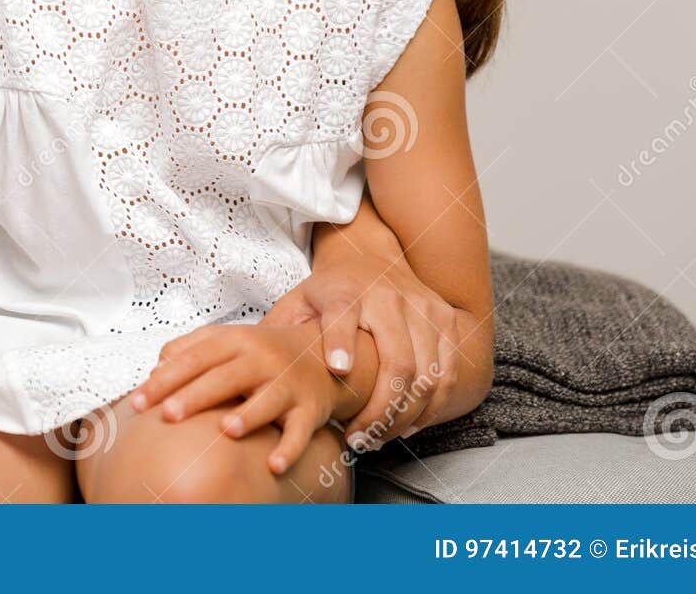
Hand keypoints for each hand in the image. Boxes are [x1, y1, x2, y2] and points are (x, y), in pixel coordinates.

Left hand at [127, 323, 339, 475]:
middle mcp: (260, 359)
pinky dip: (289, 448)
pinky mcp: (310, 409)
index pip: (193, 358)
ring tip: (225, 430)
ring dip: (248, 415)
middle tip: (168, 415)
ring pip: (266, 400)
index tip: (138, 401)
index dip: (165, 379)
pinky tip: (273, 465)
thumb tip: (154, 371)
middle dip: (195, 396)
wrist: (321, 353)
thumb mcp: (226, 339)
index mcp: (234, 341)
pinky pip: (300, 431)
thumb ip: (188, 349)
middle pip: (225, 377)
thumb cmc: (262, 352)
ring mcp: (287, 384)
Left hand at [262, 248, 459, 442]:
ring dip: (405, 416)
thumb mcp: (296, 301)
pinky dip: (433, 406)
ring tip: (377, 438)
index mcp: (344, 291)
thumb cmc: (326, 291)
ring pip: (427, 374)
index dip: (342, 342)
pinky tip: (407, 425)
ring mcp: (422, 308)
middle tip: (357, 437)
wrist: (370, 256)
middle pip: (396, 359)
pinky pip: (449, 373)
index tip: (338, 370)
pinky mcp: (445, 318)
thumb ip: (279, 331)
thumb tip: (247, 367)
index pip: (342, 315)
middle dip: (380, 408)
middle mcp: (387, 297)